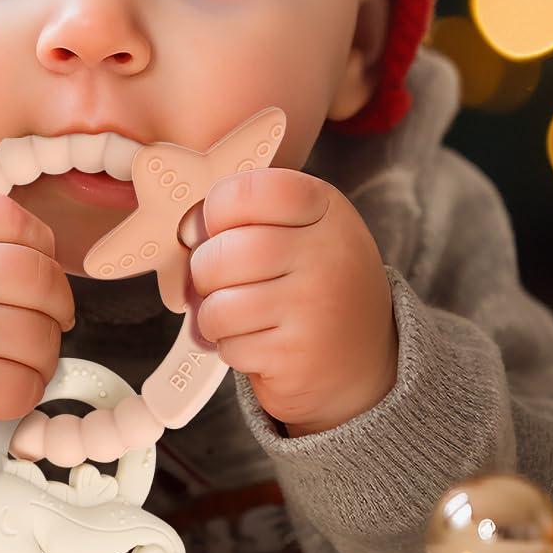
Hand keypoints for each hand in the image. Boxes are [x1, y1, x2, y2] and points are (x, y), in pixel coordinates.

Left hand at [189, 168, 396, 435]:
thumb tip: (187, 230)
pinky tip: (260, 343)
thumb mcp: (301, 232)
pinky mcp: (296, 356)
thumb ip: (248, 218)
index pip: (248, 191)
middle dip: (206, 271)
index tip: (220, 226)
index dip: (217, 209)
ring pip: (219, 306)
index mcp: (325, 208)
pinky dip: (232, 348)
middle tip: (223, 281)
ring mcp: (315, 307)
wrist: (365, 361)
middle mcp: (327, 253)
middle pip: (223, 253)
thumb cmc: (314, 286)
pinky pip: (230, 346)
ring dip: (214, 316)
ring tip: (241, 315)